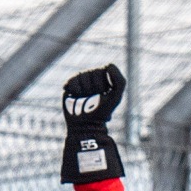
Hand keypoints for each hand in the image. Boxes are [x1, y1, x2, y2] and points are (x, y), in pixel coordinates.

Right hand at [61, 64, 125, 184]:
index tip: (104, 94)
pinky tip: (75, 97)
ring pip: (81, 76)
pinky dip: (73, 88)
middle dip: (93, 86)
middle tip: (93, 100)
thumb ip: (119, 81)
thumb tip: (109, 64)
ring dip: (83, 89)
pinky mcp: (71, 88)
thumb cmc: (102, 113)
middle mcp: (93, 81)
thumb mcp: (115, 97)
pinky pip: (72, 81)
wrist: (84, 126)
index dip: (104, 82)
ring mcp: (81, 84)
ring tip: (84, 101)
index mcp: (105, 82)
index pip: (104, 69)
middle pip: (92, 72)